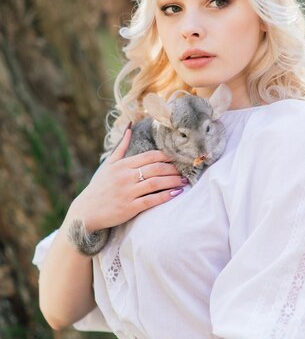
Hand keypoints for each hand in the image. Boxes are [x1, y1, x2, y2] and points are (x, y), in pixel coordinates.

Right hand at [67, 125, 186, 231]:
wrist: (85, 212)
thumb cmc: (99, 187)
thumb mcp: (108, 164)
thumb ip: (121, 146)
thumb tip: (129, 127)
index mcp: (122, 165)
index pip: (150, 156)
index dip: (166, 156)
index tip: (177, 158)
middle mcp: (125, 176)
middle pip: (155, 168)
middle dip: (173, 169)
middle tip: (185, 171)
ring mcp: (127, 192)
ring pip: (155, 183)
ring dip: (172, 181)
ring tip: (184, 181)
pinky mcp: (128, 208)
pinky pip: (150, 200)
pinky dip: (165, 196)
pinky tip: (175, 194)